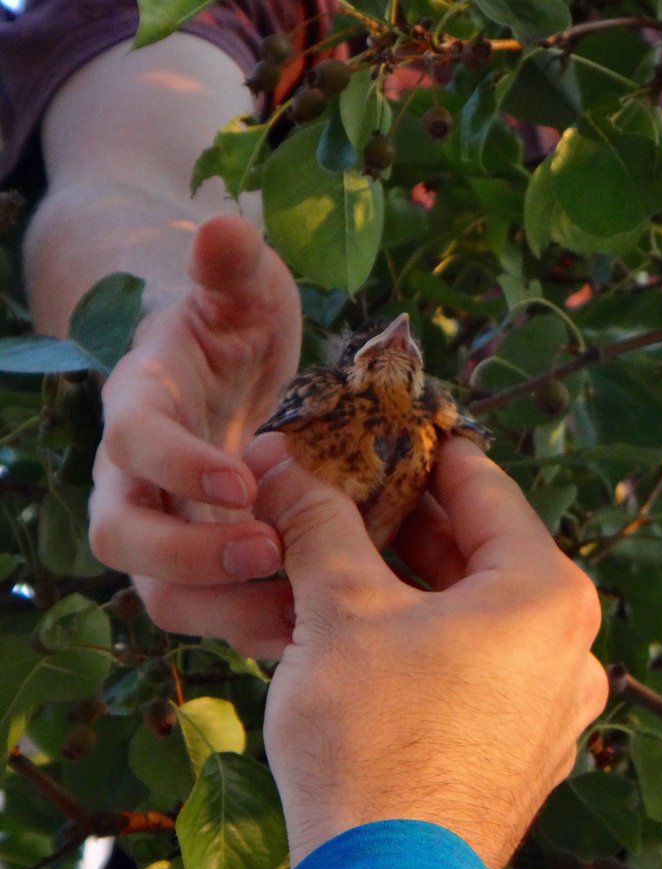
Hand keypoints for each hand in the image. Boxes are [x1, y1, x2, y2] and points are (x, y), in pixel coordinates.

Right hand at [88, 215, 301, 656]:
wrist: (222, 366)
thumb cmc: (232, 322)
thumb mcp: (239, 289)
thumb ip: (229, 267)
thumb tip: (223, 224)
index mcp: (143, 402)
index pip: (134, 437)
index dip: (175, 463)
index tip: (239, 480)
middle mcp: (136, 474)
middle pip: (123, 534)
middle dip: (188, 554)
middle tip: (270, 553)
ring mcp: (165, 522)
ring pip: (159, 590)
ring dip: (220, 607)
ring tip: (299, 612)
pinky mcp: (202, 559)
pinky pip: (209, 608)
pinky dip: (253, 623)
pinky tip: (316, 628)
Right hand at [246, 432, 608, 868]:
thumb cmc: (373, 739)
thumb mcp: (339, 610)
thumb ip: (319, 525)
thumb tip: (288, 462)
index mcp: (546, 593)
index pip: (488, 490)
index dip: (432, 453)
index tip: (397, 429)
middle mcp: (571, 647)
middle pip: (488, 555)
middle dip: (417, 524)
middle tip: (357, 494)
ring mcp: (556, 707)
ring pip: (486, 617)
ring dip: (423, 586)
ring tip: (357, 562)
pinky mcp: (530, 753)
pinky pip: (488, 672)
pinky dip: (439, 644)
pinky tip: (380, 639)